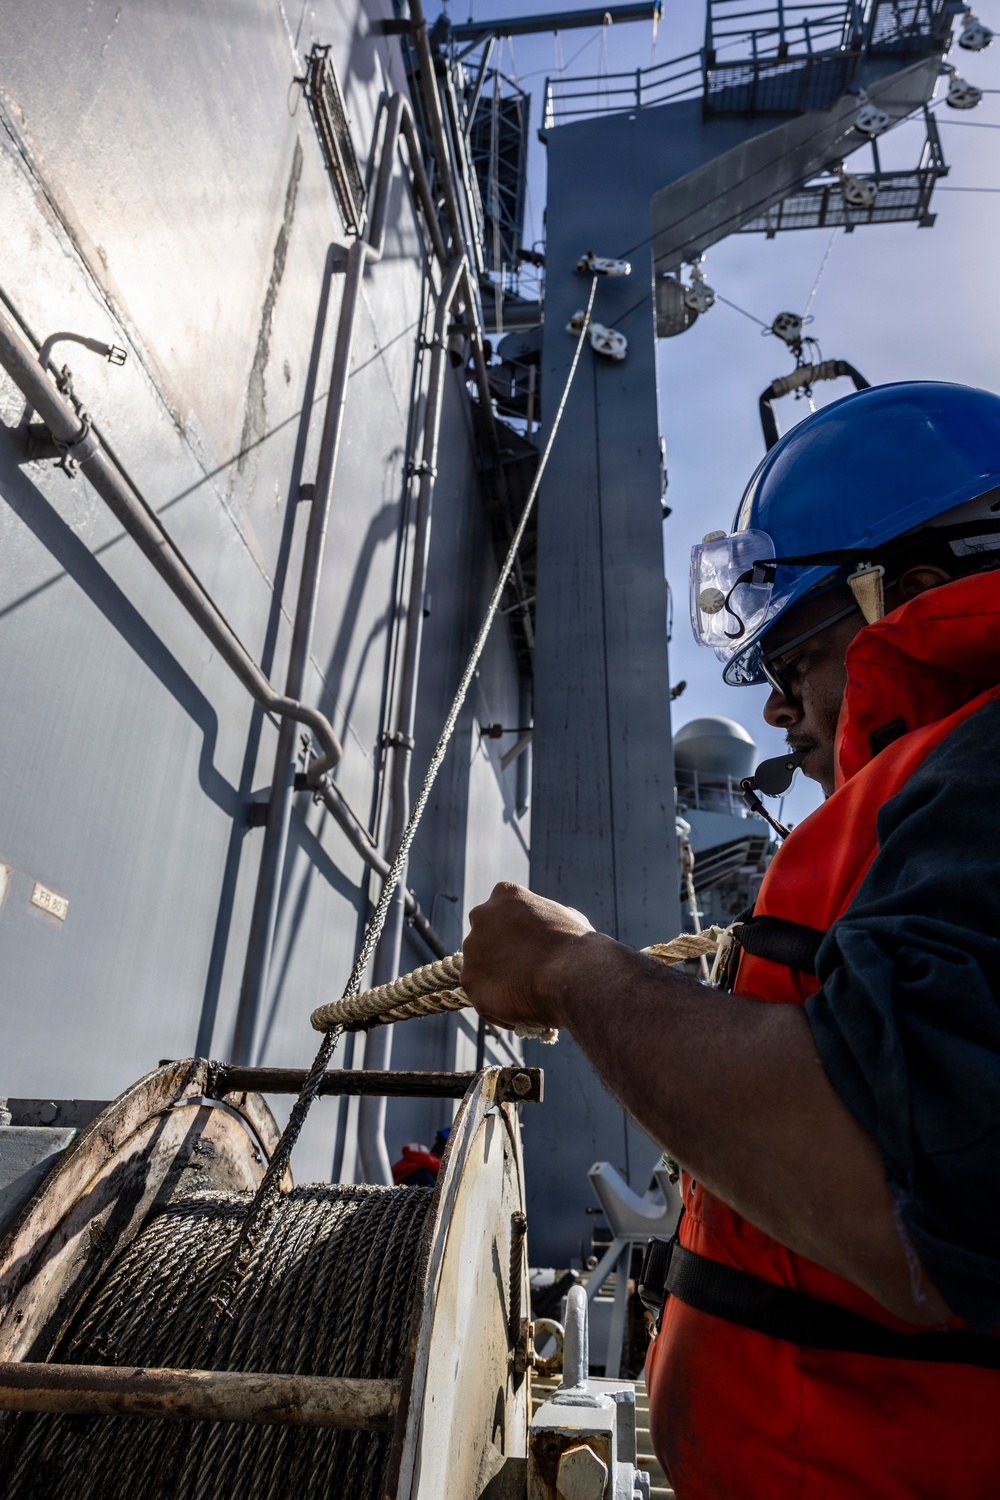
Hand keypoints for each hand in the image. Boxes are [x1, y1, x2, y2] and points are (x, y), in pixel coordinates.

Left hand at [462, 882, 596, 1032]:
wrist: (574, 975)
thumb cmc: (579, 947)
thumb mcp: (568, 918)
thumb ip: (549, 918)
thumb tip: (559, 921)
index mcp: (506, 895)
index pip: (500, 911)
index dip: (513, 932)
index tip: (528, 947)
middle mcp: (482, 916)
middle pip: (483, 938)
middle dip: (497, 954)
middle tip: (523, 972)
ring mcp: (472, 950)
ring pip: (479, 969)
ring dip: (496, 981)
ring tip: (525, 996)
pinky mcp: (471, 982)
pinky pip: (482, 998)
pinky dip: (497, 1008)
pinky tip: (521, 1014)